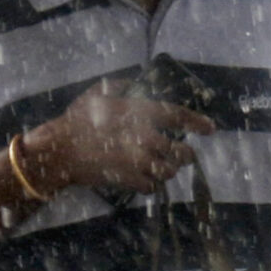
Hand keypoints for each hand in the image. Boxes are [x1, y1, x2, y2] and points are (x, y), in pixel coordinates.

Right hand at [21, 80, 215, 194]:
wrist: (60, 151)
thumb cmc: (76, 120)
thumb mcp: (96, 94)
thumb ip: (119, 87)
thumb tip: (134, 83)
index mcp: (140, 113)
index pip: (178, 116)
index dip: (197, 122)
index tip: (210, 129)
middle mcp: (145, 138)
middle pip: (181, 152)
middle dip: (185, 155)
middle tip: (182, 155)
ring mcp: (138, 162)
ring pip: (168, 171)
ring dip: (168, 170)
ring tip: (162, 168)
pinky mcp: (129, 180)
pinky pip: (151, 186)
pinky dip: (152, 184)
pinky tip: (145, 180)